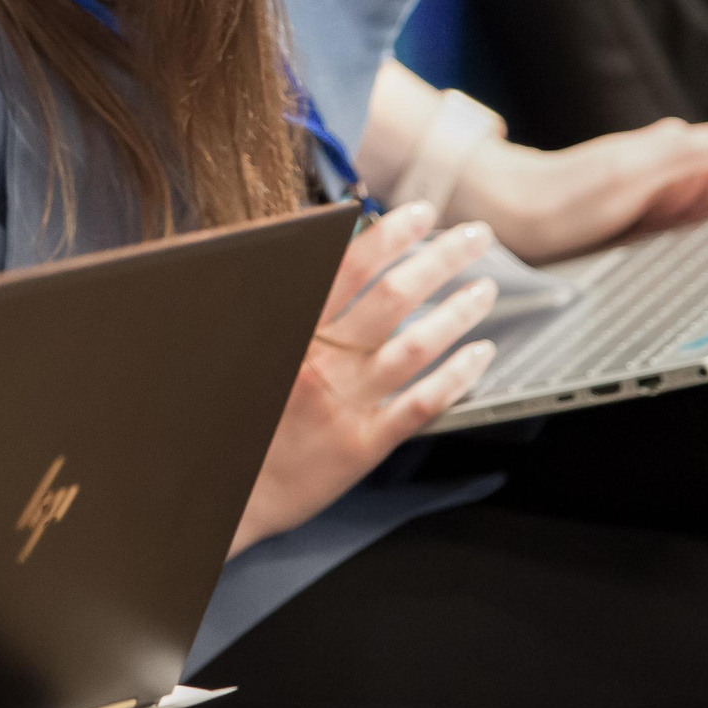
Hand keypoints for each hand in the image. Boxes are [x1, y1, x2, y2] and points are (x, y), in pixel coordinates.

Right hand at [231, 204, 499, 556]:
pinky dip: (456, 377)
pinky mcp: (363, 444)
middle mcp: (320, 363)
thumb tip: (297, 245)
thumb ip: (271, 298)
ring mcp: (345, 405)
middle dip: (440, 260)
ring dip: (458, 312)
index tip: (419, 214)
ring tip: (484, 289)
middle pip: (393, 299)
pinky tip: (479, 354)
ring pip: (415, 348)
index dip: (389, 236)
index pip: (348, 267)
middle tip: (474, 237)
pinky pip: (420, 405)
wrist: (222, 493)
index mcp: (288, 331)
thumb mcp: (238, 344)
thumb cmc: (230, 415)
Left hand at [452, 115, 707, 263]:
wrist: (505, 215)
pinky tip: (676, 281)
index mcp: (681, 156)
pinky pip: (684, 248)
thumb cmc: (559, 194)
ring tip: (700, 284)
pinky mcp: (646, 231)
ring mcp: (661, 206)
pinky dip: (688, 262)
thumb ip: (686, 150)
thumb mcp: (627, 171)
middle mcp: (676, 178)